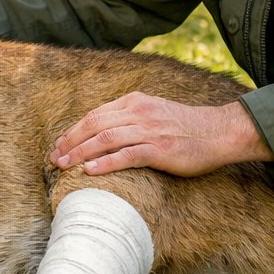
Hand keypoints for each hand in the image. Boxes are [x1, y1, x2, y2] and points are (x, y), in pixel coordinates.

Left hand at [49, 93, 269, 177]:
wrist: (219, 132)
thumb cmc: (186, 127)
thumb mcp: (154, 113)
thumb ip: (131, 118)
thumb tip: (104, 132)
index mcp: (135, 102)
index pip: (95, 114)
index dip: (74, 130)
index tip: (59, 145)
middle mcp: (138, 113)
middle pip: (94, 124)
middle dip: (70, 141)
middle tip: (54, 158)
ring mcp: (149, 130)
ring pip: (105, 138)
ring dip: (81, 152)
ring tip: (64, 165)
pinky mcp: (160, 149)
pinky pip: (127, 155)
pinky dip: (106, 162)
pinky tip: (90, 171)